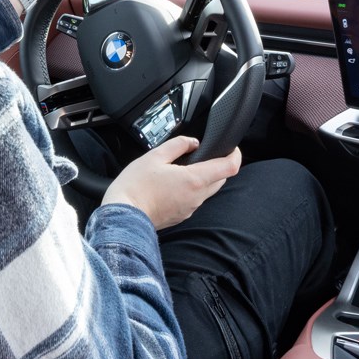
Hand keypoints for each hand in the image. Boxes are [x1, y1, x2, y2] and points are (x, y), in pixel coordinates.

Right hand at [101, 136, 241, 230]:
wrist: (123, 216)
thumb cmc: (135, 187)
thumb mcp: (155, 156)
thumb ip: (178, 145)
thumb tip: (192, 142)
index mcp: (194, 180)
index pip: (229, 167)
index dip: (235, 155)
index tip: (231, 148)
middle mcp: (196, 197)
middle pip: (221, 179)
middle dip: (218, 166)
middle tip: (204, 155)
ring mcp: (190, 208)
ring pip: (207, 190)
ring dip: (203, 178)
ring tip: (182, 169)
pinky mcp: (181, 215)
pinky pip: (194, 200)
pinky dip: (191, 190)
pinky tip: (173, 184)